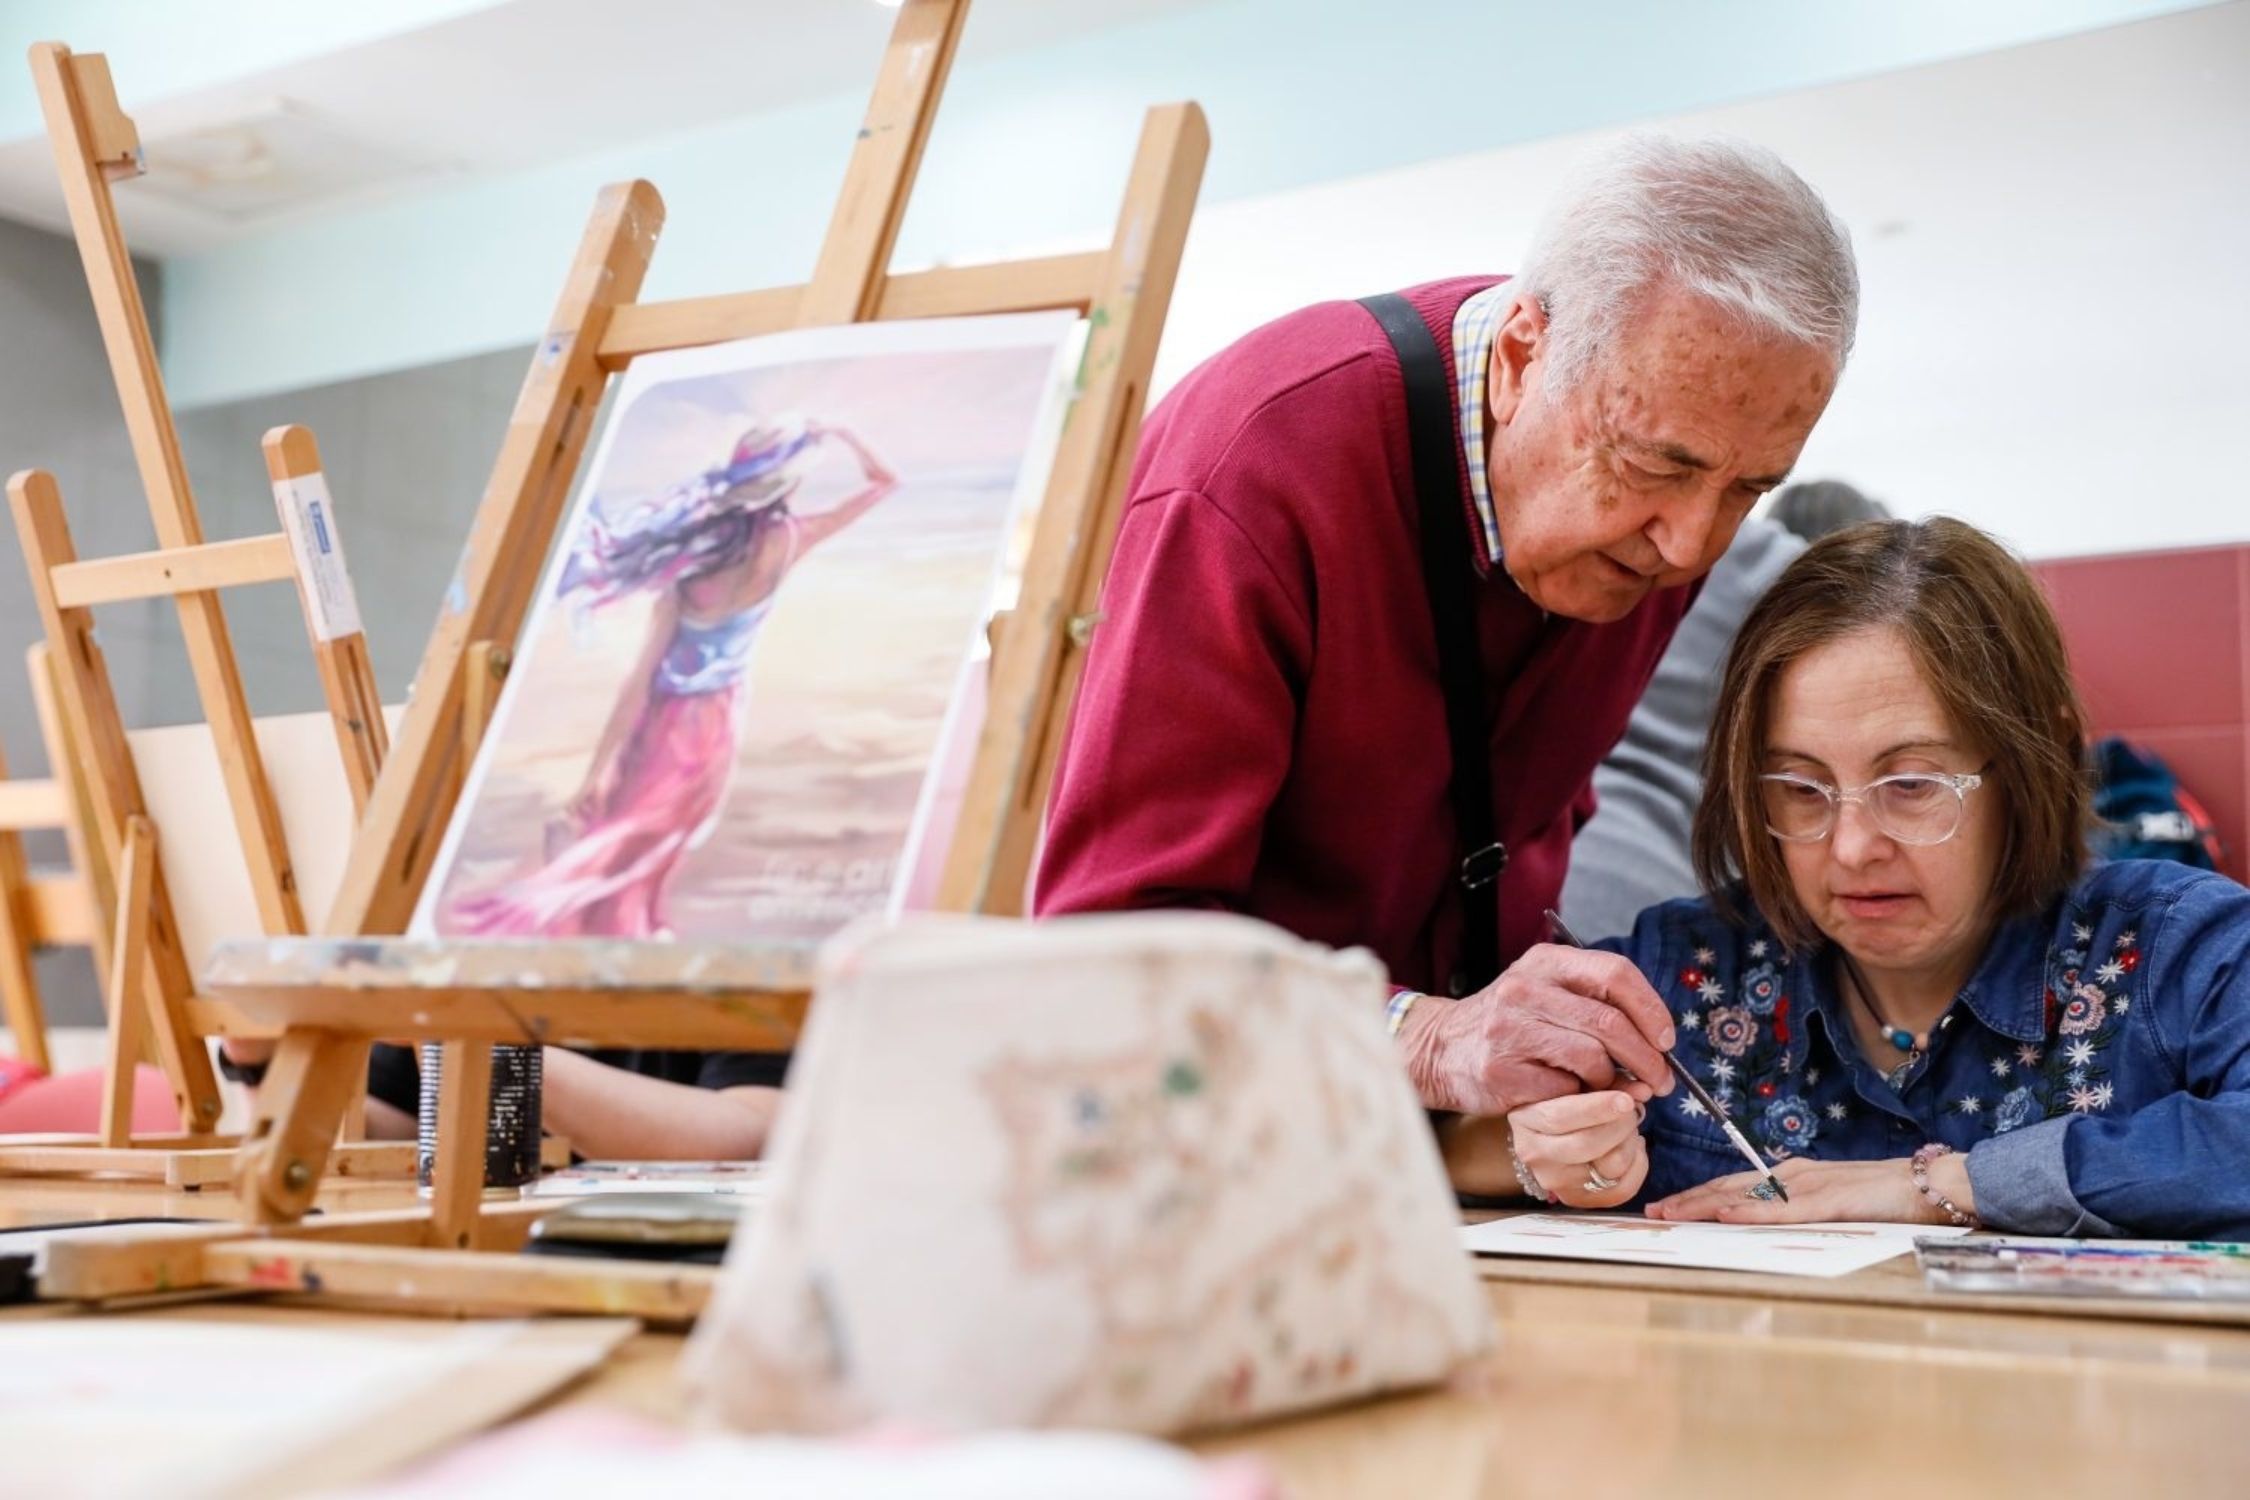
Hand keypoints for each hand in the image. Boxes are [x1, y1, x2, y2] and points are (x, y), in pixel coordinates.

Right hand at [1400, 944, 1676, 1114]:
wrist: (1441, 1048)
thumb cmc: (1510, 1023)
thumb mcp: (1546, 991)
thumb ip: (1596, 1002)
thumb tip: (1659, 1040)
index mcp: (1545, 962)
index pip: (1616, 973)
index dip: (1651, 1009)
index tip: (1667, 1040)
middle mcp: (1525, 989)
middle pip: (1610, 1023)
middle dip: (1647, 1059)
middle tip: (1661, 1081)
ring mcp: (1509, 1030)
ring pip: (1592, 1058)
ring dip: (1614, 1082)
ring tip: (1613, 1089)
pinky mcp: (1501, 1071)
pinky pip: (1565, 1090)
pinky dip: (1580, 1098)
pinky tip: (1574, 1096)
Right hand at [1506, 1090, 1648, 1207]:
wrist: (1548, 1130)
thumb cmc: (1564, 1098)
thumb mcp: (1577, 1083)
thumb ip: (1609, 1082)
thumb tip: (1643, 1091)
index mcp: (1527, 1119)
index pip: (1561, 1117)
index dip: (1598, 1109)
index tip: (1625, 1101)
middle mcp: (1535, 1155)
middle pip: (1588, 1145)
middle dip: (1621, 1125)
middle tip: (1630, 1109)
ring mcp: (1555, 1182)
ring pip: (1610, 1167)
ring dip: (1630, 1142)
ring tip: (1627, 1127)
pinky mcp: (1577, 1199)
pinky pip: (1622, 1190)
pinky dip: (1637, 1165)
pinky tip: (1631, 1147)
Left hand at [1644, 1155, 1965, 1225]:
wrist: (1930, 1185)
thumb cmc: (1886, 1198)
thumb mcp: (1833, 1206)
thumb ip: (1801, 1211)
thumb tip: (1767, 1224)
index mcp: (1793, 1178)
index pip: (1734, 1187)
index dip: (1698, 1197)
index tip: (1667, 1207)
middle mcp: (1793, 1176)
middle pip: (1728, 1189)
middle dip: (1687, 1201)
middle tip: (1651, 1212)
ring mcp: (1809, 1186)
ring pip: (1745, 1196)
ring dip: (1704, 1206)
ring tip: (1672, 1214)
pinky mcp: (1830, 1202)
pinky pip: (1782, 1209)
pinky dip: (1750, 1212)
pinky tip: (1726, 1215)